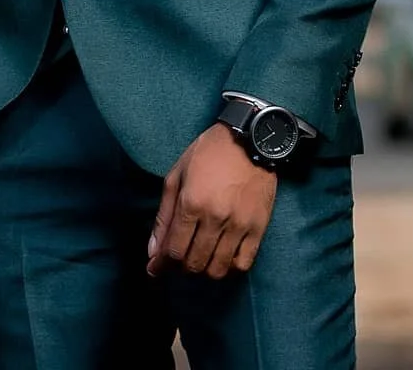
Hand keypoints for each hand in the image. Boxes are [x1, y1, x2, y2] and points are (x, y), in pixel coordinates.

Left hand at [147, 123, 276, 279]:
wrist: (249, 141)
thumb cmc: (207, 154)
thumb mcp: (176, 175)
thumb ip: (164, 215)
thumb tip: (153, 251)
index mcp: (191, 203)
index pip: (174, 250)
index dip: (161, 265)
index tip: (154, 270)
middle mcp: (215, 218)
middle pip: (194, 263)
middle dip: (180, 268)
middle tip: (176, 261)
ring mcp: (239, 226)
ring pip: (218, 269)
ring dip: (203, 270)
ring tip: (197, 259)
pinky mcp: (258, 229)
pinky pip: (243, 263)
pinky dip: (229, 268)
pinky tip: (221, 257)